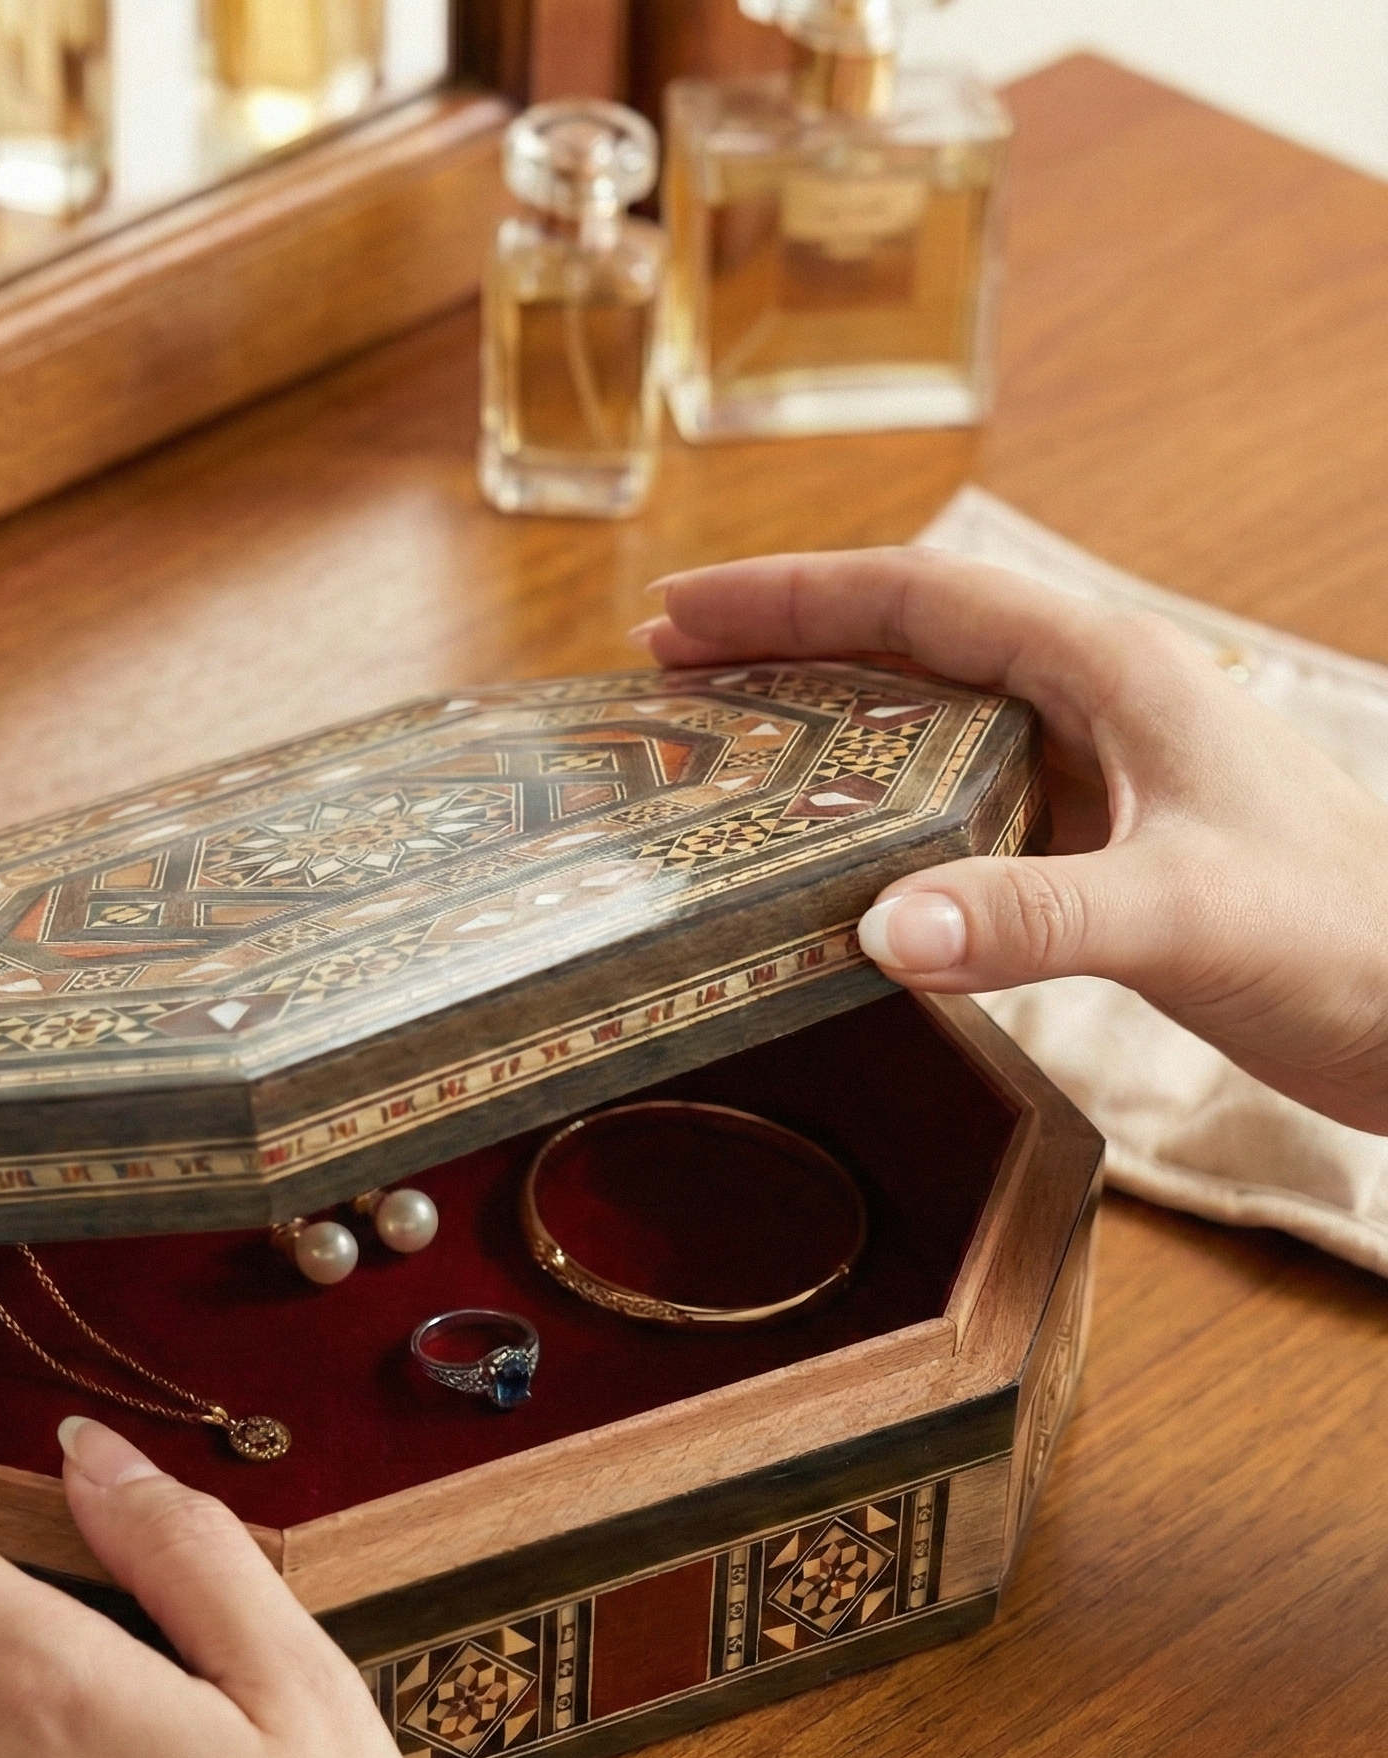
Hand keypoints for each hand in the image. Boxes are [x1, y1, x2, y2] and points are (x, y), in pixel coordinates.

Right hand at [635, 547, 1387, 1134]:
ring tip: (712, 752)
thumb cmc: (1350, 940)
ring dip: (818, 728)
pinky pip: (954, 806)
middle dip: (779, 648)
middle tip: (661, 677)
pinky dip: (872, 813)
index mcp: (1113, 673)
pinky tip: (821, 854)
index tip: (677, 607)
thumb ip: (1032, 916)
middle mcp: (1096, 707)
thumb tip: (874, 931)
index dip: (791, 594)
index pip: (921, 599)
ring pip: (925, 725)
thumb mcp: (1182, 917)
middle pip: (904, 647)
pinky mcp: (1097, 851)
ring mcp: (1096, 779)